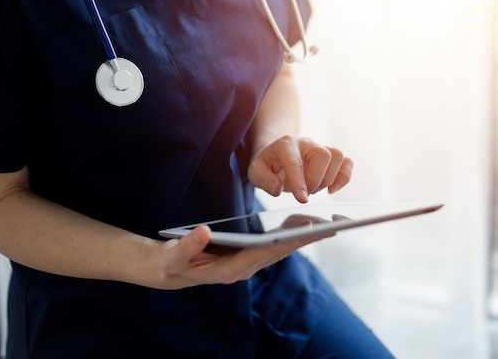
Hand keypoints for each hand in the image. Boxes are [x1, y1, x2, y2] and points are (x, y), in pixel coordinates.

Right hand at [156, 225, 319, 288]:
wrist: (170, 270)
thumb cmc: (172, 263)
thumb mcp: (173, 256)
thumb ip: (187, 245)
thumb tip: (204, 231)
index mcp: (228, 271)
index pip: (259, 255)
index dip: (280, 243)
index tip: (300, 231)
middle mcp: (242, 270)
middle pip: (277, 253)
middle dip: (302, 241)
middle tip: (327, 227)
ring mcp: (246, 264)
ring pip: (279, 251)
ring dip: (301, 240)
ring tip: (325, 226)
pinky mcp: (247, 257)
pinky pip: (273, 247)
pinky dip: (290, 237)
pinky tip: (305, 226)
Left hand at [247, 135, 353, 202]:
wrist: (276, 154)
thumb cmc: (267, 164)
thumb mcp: (255, 172)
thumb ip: (264, 180)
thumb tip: (277, 188)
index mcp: (285, 145)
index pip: (295, 162)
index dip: (300, 181)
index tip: (302, 199)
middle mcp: (305, 143)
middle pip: (323, 155)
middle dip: (316, 180)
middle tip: (305, 192)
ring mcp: (320, 148)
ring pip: (337, 156)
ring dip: (328, 179)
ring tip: (314, 188)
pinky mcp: (330, 157)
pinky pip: (347, 162)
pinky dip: (344, 177)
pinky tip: (332, 189)